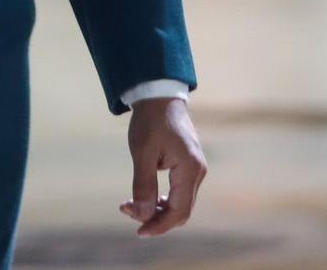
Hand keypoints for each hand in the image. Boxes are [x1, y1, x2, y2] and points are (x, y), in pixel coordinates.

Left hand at [122, 97, 206, 237]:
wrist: (159, 95)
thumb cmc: (150, 121)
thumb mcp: (142, 153)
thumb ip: (143, 185)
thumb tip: (141, 214)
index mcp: (190, 169)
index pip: (179, 211)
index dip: (159, 225)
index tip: (139, 231)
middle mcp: (198, 172)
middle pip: (181, 210)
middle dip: (155, 217)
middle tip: (128, 211)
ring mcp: (196, 169)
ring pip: (180, 202)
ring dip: (157, 209)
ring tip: (131, 204)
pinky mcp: (190, 165)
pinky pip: (179, 192)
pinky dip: (162, 199)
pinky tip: (144, 197)